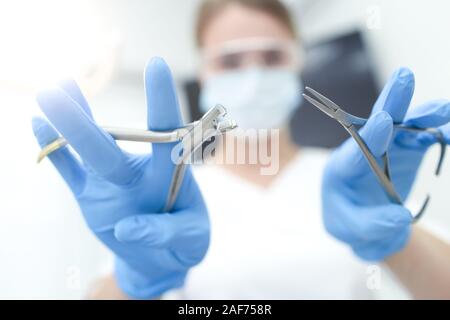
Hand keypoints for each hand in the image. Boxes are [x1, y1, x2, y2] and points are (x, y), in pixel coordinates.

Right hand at [32, 57, 209, 297]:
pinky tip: (39, 126)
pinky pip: (71, 172)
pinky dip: (55, 153)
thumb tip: (127, 227)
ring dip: (68, 128)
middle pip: (113, 144)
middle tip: (63, 85)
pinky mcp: (92, 196)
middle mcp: (138, 170)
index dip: (161, 101)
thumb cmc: (185, 241)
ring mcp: (112, 182)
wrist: (161, 258)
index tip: (156, 65)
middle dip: (86, 122)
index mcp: (171, 172)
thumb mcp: (191, 240)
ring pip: (89, 151)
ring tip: (49, 96)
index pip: (167, 131)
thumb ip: (166, 231)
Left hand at [322, 68, 449, 260]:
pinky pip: (423, 139)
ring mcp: (386, 148)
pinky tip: (449, 131)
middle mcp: (363, 151)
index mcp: (342, 170)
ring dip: (423, 117)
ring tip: (444, 109)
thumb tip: (401, 217)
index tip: (385, 120)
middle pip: (376, 124)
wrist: (363, 221)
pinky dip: (438, 134)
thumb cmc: (350, 222)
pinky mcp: (404, 151)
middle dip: (391, 102)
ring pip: (405, 127)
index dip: (371, 136)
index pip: (356, 151)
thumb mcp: (354, 230)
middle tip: (404, 76)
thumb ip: (373, 225)